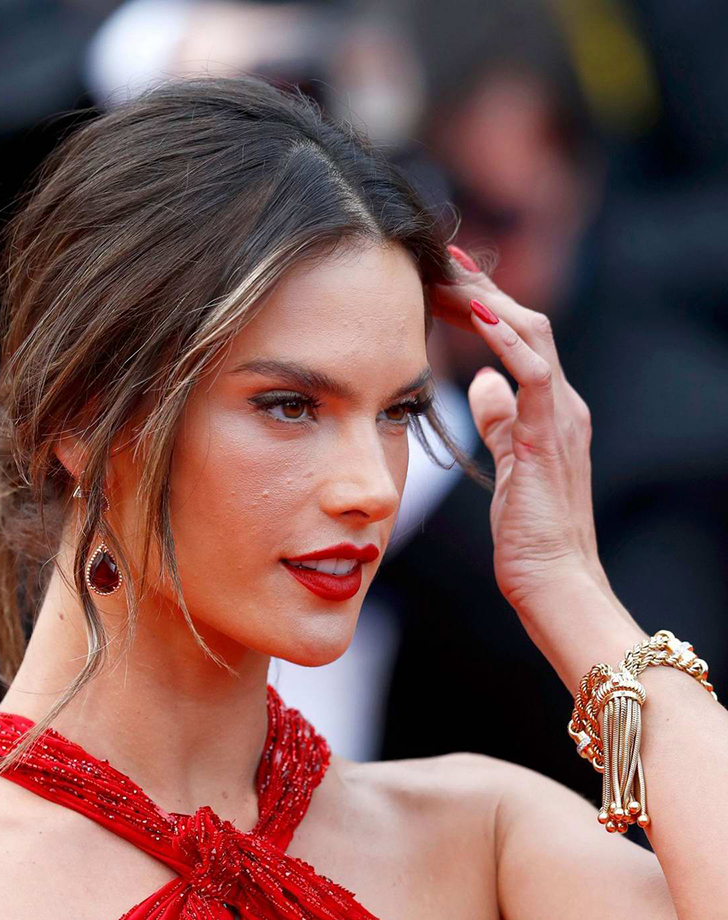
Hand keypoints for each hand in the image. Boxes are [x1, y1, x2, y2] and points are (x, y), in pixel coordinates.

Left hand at [428, 248, 609, 618]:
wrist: (555, 579)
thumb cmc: (529, 532)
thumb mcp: (508, 463)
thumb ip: (499, 420)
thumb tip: (481, 384)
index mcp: (550, 409)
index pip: (518, 337)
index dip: (484, 303)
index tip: (445, 277)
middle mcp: (562, 403)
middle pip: (525, 323)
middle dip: (482, 287)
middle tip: (440, 258)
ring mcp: (561, 416)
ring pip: (532, 334)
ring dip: (489, 299)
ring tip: (450, 272)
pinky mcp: (550, 435)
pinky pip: (534, 372)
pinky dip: (507, 337)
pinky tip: (477, 311)